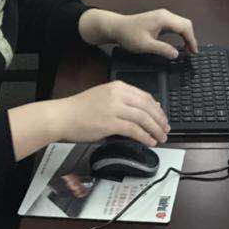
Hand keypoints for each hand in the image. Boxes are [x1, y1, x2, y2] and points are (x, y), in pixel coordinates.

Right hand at [50, 81, 169, 145]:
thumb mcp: (104, 98)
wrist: (62, 116)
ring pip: (143, 118)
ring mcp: (114, 108)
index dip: (157, 109)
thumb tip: (142, 112)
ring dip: (155, 130)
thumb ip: (123, 102)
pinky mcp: (110, 123)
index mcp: (118, 86)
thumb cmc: (80, 110)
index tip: (162, 117)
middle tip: (166, 129)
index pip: (145, 96)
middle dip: (160, 120)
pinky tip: (150, 142)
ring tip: (161, 138)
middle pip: (148, 107)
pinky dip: (145, 137)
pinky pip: (134, 130)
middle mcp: (118, 94)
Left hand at [107, 9, 198, 58]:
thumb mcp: (146, 45)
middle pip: (185, 23)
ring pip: (181, 23)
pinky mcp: (159, 19)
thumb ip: (162, 49)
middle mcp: (165, 14)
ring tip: (187, 49)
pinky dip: (180, 33)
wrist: (117, 27)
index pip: (185, 27)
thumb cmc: (129, 35)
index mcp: (164, 19)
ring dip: (186, 35)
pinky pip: (175, 24)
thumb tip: (176, 55)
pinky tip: (179, 42)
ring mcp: (162, 16)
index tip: (194, 52)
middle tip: (192, 52)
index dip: (192, 40)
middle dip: (191, 37)